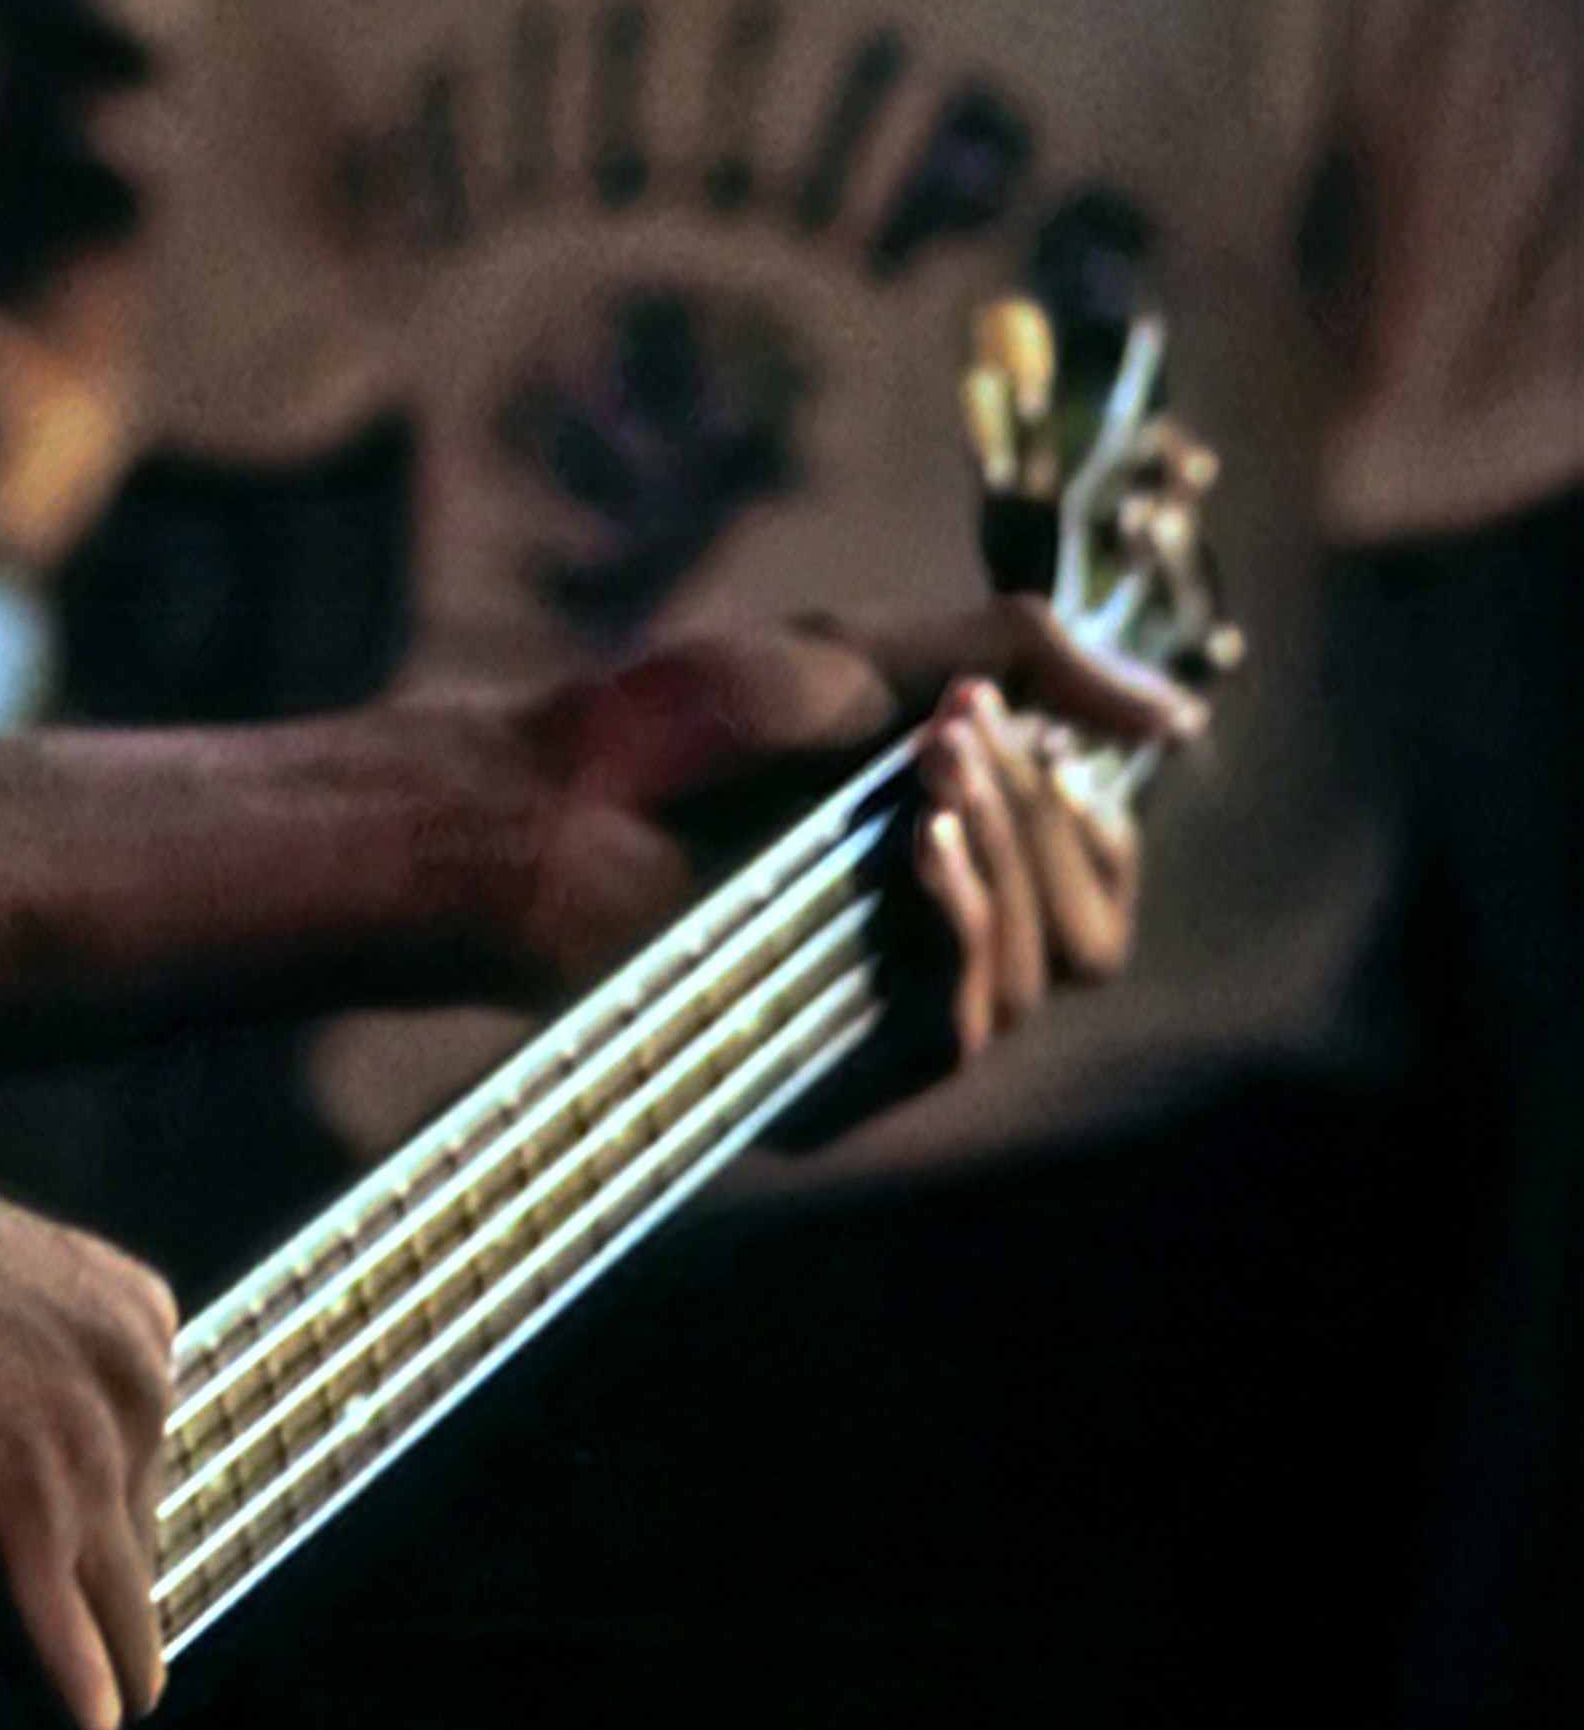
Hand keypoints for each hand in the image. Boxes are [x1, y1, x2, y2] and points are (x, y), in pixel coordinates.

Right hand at [0, 1060, 175, 1729]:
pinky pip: (63, 1718)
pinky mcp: (12, 1536)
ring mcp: (81, 1456)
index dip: (35, 1603)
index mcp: (126, 1322)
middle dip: (19, 1667)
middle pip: (123, 1607)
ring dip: (0, 1727)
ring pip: (106, 1680)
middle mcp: (133, 1381)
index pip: (128, 1525)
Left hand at [533, 594, 1190, 1060]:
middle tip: (954, 731)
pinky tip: (919, 849)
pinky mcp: (838, 1077)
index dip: (1091, 806)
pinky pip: (964, 1028)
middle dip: (1045, 816)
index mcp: (945, 857)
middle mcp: (931, 948)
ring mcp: (884, 1017)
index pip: (1098, 873)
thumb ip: (1021, 662)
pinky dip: (963, 923)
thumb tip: (1181, 718)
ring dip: (1005, 855)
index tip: (1017, 720)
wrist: (548, 798)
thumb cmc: (675, 722)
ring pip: (1044, 977)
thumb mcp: (863, 653)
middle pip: (1094, 932)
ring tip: (925, 770)